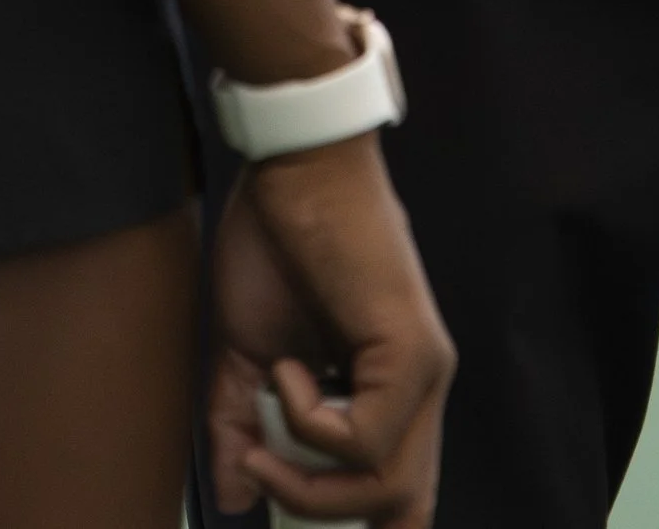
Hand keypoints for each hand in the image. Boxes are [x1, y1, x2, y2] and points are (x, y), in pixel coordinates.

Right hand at [205, 137, 451, 525]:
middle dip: (321, 514)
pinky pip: (368, 439)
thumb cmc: (278, 240)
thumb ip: (243, 422)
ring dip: (308, 483)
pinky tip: (285, 369)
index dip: (349, 519)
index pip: (397, 494)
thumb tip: (235, 495)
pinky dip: (309, 421)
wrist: (297, 164)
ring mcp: (422, 372)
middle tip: (260, 476)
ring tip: (262, 434)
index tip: (281, 509)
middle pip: (401, 508)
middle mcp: (418, 388)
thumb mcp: (248, 349)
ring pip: (391, 489)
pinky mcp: (413, 353)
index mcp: (386, 390)